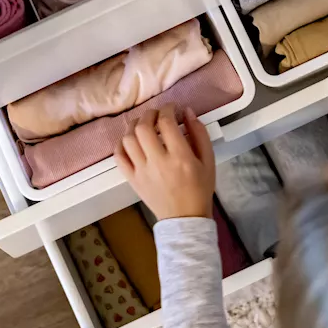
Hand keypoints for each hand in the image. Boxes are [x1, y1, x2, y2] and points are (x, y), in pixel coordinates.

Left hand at [114, 106, 214, 220]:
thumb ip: (199, 134)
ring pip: (129, 139)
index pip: (167, 122)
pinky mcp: (132, 179)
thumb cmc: (199, 189)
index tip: (172, 109)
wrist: (185, 218)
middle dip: (149, 114)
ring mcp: (142, 171)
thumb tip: (187, 113)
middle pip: (144, 127)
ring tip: (143, 125)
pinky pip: (119, 156)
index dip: (168, 109)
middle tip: (157, 114)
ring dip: (134, 126)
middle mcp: (158, 162)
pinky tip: (131, 141)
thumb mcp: (209, 160)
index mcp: (180, 157)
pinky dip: (121, 144)